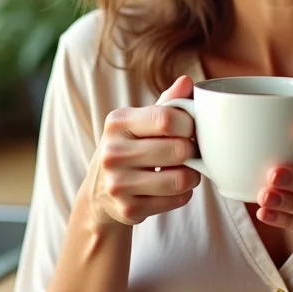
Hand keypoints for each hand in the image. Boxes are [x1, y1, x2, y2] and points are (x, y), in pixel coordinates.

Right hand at [86, 76, 201, 226]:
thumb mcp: (140, 121)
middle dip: (193, 151)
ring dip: (193, 175)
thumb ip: (167, 103)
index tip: (190, 128)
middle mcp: (113, 152)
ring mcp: (118, 184)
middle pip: (177, 150)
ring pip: (181, 179)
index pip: (167, 118)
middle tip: (190, 152)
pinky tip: (171, 188)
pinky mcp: (128, 210)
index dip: (189, 124)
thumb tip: (187, 81)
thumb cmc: (130, 147)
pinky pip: (176, 200)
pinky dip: (183, 194)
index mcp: (117, 122)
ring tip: (185, 170)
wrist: (100, 192)